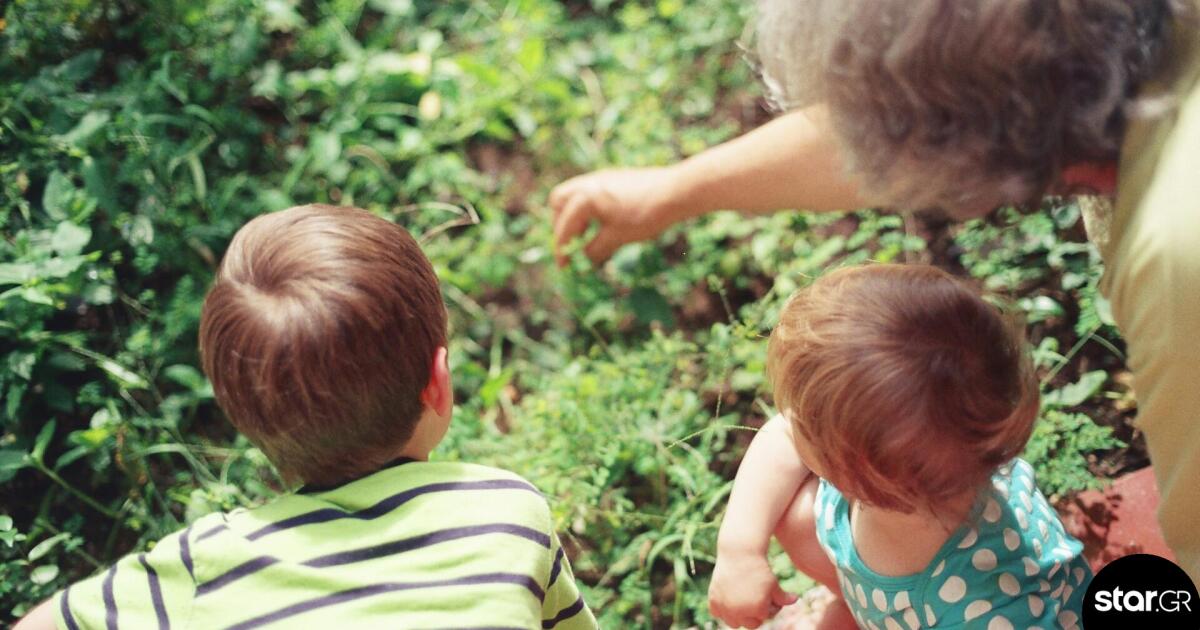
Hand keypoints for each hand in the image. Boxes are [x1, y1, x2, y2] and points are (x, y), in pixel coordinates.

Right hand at [548, 167, 684, 266]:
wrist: (675, 191)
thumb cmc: (645, 216)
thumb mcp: (617, 238)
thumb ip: (594, 249)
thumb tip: (583, 259)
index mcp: (584, 199)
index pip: (565, 227)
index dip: (562, 250)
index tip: (564, 267)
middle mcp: (587, 183)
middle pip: (559, 203)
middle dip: (561, 225)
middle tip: (571, 245)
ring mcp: (600, 177)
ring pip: (574, 195)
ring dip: (574, 215)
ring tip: (587, 235)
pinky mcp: (613, 177)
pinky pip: (589, 192)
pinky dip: (588, 208)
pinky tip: (602, 222)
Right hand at [708, 550, 797, 628]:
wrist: (739, 553)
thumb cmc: (759, 568)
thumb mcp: (773, 583)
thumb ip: (783, 597)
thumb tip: (795, 600)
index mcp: (758, 610)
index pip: (764, 618)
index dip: (766, 607)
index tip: (766, 594)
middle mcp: (741, 612)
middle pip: (750, 624)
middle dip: (754, 613)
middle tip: (754, 598)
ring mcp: (726, 607)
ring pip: (733, 623)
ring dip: (738, 615)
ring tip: (742, 600)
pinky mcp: (714, 600)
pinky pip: (718, 613)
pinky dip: (722, 609)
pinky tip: (728, 598)